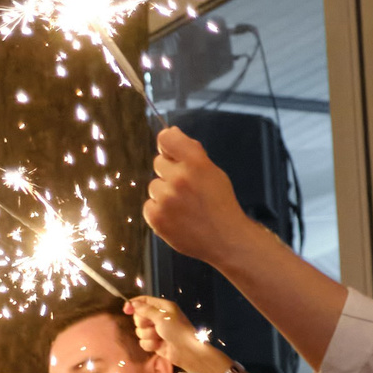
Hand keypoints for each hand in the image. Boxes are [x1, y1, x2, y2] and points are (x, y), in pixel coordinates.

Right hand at [127, 295, 218, 372]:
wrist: (186, 351)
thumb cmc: (177, 331)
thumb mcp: (162, 317)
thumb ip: (146, 310)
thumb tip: (133, 303)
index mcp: (162, 307)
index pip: (144, 301)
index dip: (134, 304)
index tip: (126, 310)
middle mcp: (158, 317)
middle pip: (138, 317)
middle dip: (143, 324)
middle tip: (154, 326)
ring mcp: (155, 330)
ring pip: (139, 331)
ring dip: (148, 336)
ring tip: (159, 337)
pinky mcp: (153, 342)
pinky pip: (142, 342)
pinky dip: (150, 344)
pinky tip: (158, 346)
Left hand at [144, 126, 256, 266]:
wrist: (224, 238)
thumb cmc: (220, 204)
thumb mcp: (213, 172)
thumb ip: (192, 154)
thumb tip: (170, 134)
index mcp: (196, 163)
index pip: (167, 139)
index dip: (166, 142)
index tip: (169, 149)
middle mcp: (179, 178)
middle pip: (158, 163)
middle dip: (169, 171)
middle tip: (185, 186)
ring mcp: (165, 199)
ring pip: (154, 185)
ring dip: (164, 192)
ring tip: (183, 205)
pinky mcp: (155, 217)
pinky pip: (148, 205)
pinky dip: (158, 210)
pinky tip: (176, 216)